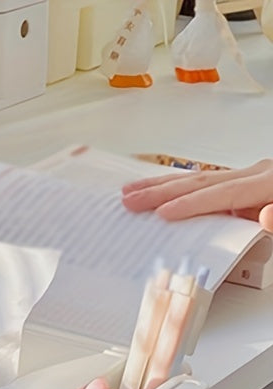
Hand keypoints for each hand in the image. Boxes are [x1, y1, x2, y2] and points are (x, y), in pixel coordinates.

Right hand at [122, 159, 272, 230]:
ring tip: (130, 192)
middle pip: (200, 180)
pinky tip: (159, 189)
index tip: (162, 214)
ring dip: (161, 186)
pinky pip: (204, 183)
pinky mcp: (246, 185)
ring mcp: (251, 177)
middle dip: (160, 191)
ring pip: (197, 178)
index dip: (191, 204)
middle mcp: (258, 174)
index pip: (222, 194)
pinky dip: (177, 186)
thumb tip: (268, 215)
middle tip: (130, 200)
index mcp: (271, 183)